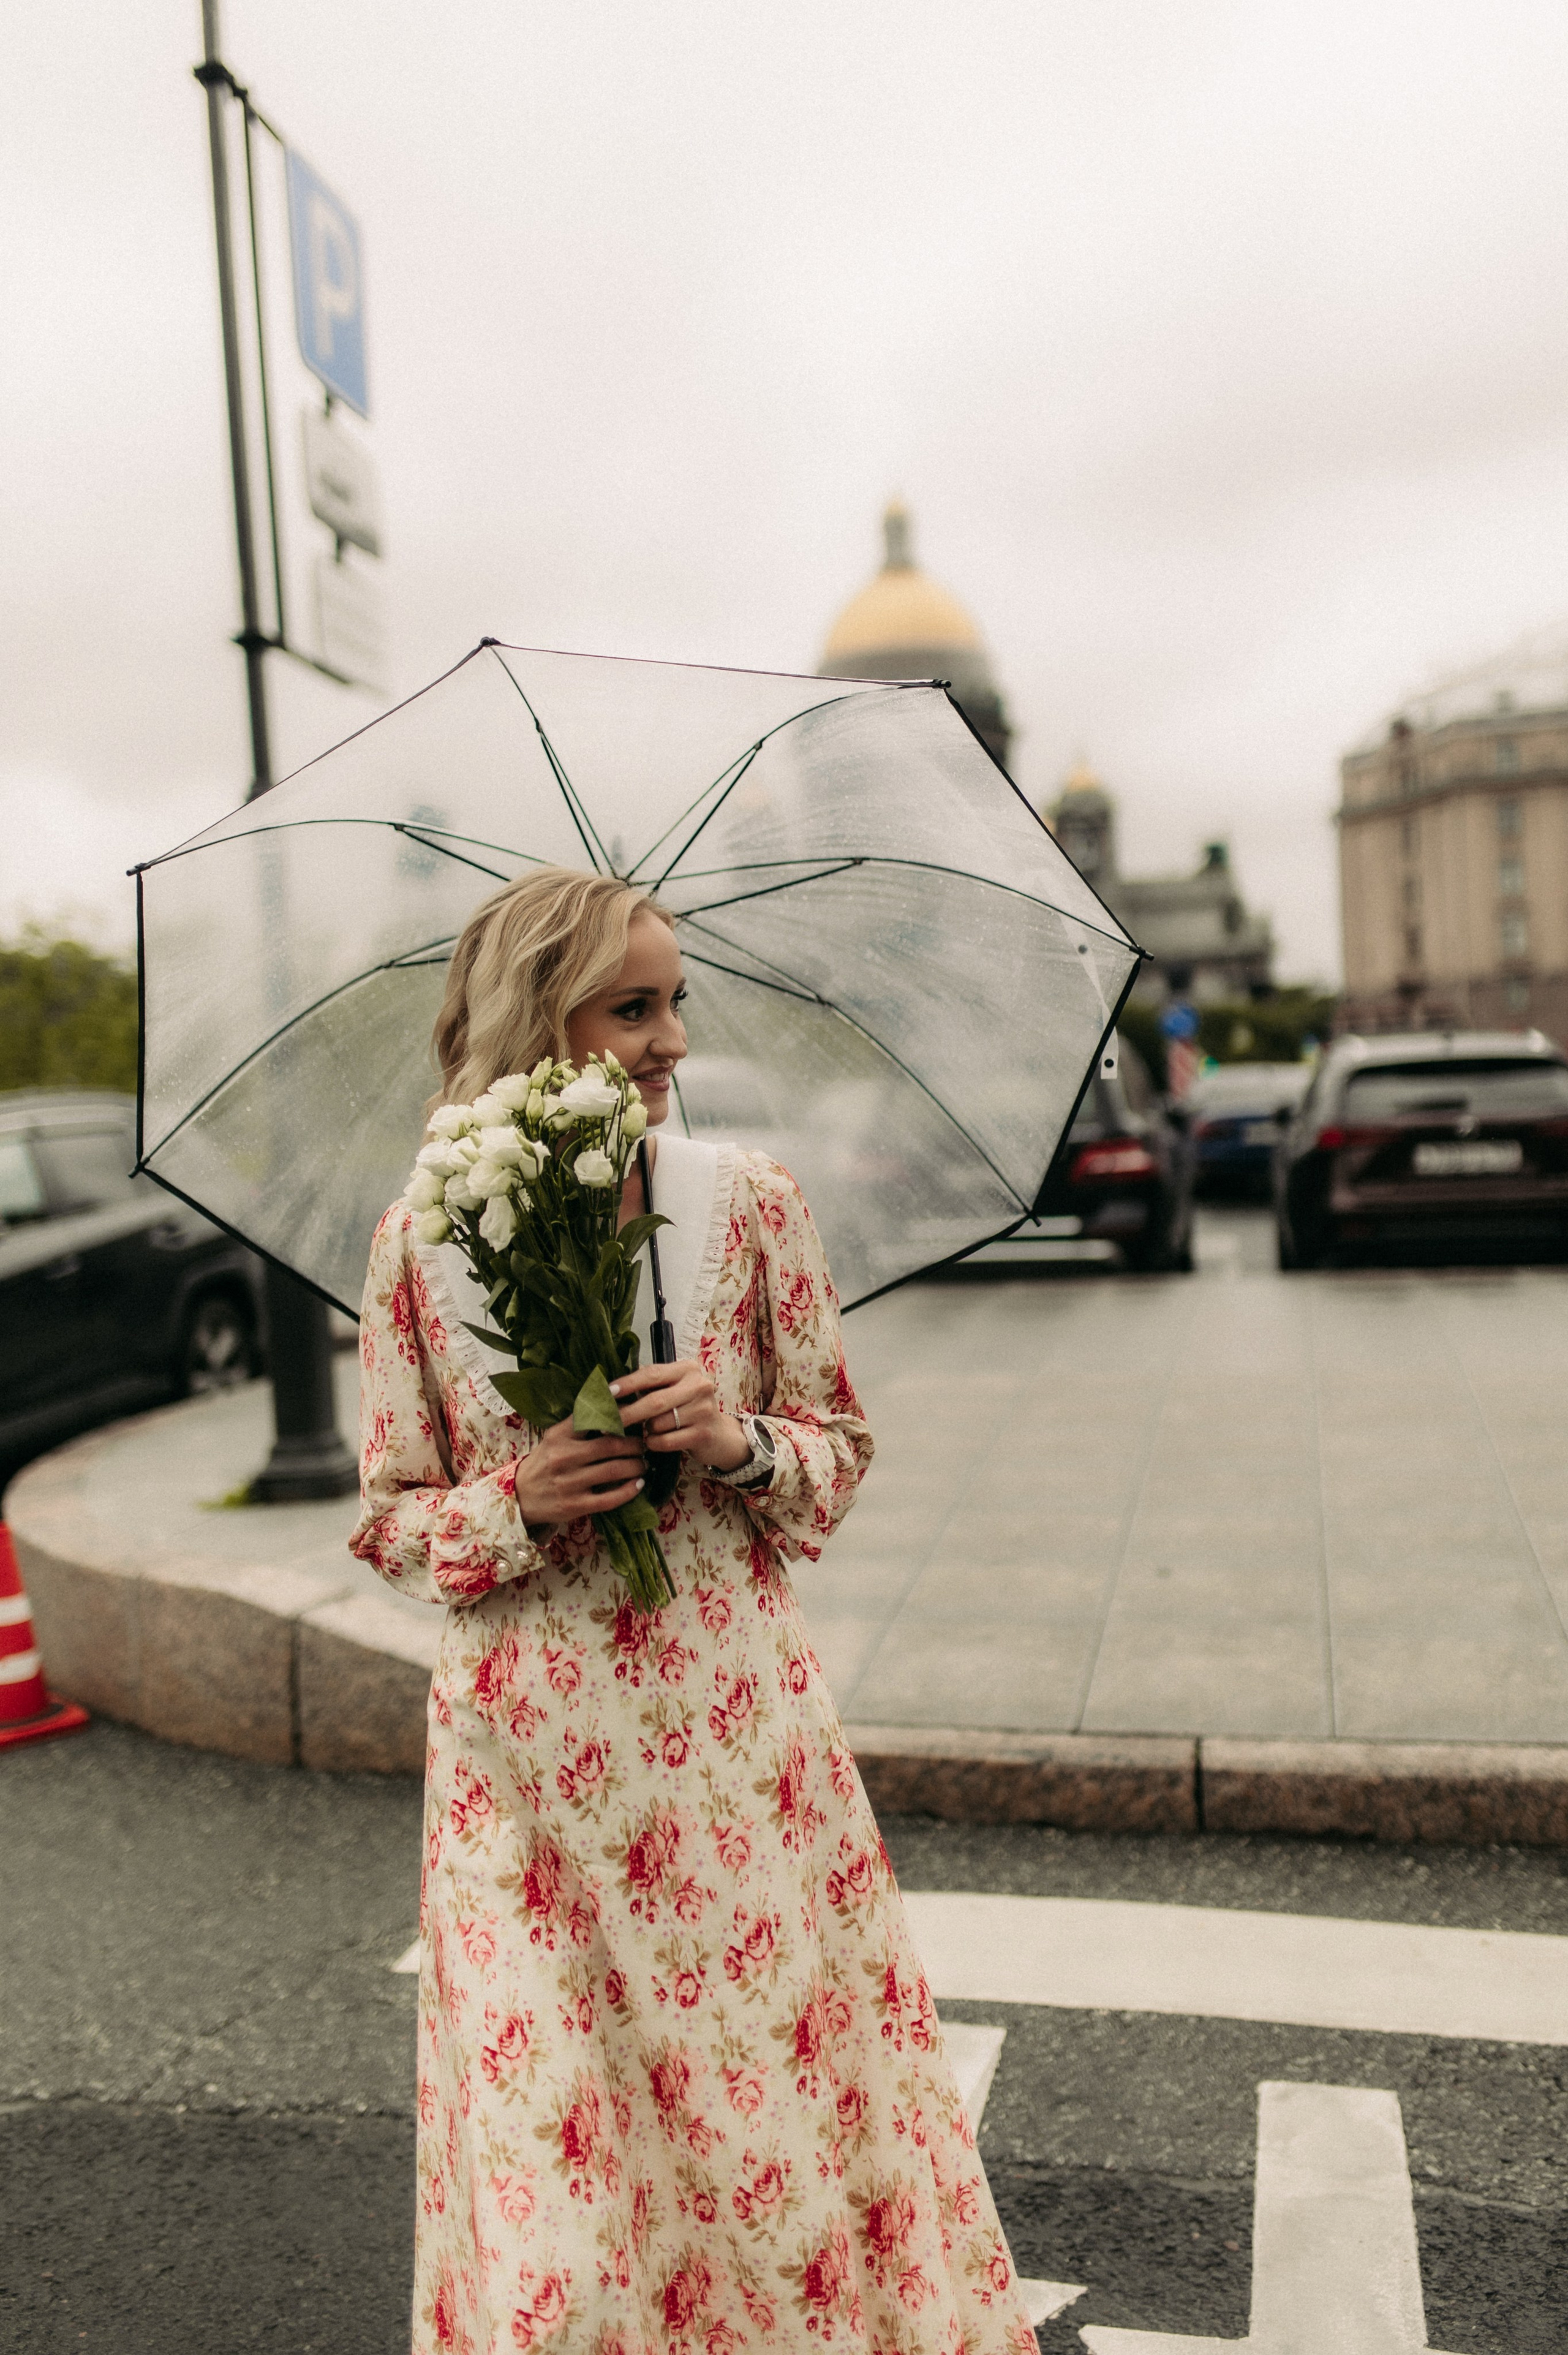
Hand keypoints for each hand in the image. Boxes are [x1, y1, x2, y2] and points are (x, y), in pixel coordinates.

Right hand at [512, 1417, 645, 1526]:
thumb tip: (614, 1402)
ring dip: (636, 1466)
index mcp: (559, 1435)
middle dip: (635, 1445)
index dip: (619, 1414)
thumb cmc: (545, 1462)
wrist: (520, 1495)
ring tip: (643, 1463)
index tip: (636, 1413)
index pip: (593, 1418)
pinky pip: (610, 1498)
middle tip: (644, 1445)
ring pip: (614, 1470)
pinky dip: (629, 1490)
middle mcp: (564, 1457)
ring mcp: (569, 1483)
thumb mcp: (555, 1437)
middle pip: (611, 1445)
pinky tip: (638, 1484)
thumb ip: (580, 1423)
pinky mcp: (575, 1505)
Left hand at [610, 1359, 750, 1471]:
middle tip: (608, 1422)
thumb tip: (612, 1391)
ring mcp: (703, 1410)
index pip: (652, 1374)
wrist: (720, 1435)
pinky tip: (653, 1441)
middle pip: (654, 1401)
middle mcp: (699, 1386)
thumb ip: (650, 1387)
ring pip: (658, 1423)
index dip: (628, 1384)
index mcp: (688, 1369)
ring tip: (646, 1430)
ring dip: (645, 1430)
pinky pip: (666, 1441)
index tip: (608, 1392)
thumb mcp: (674, 1390)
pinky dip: (654, 1443)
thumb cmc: (688, 1409)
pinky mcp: (703, 1433)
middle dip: (627, 1413)